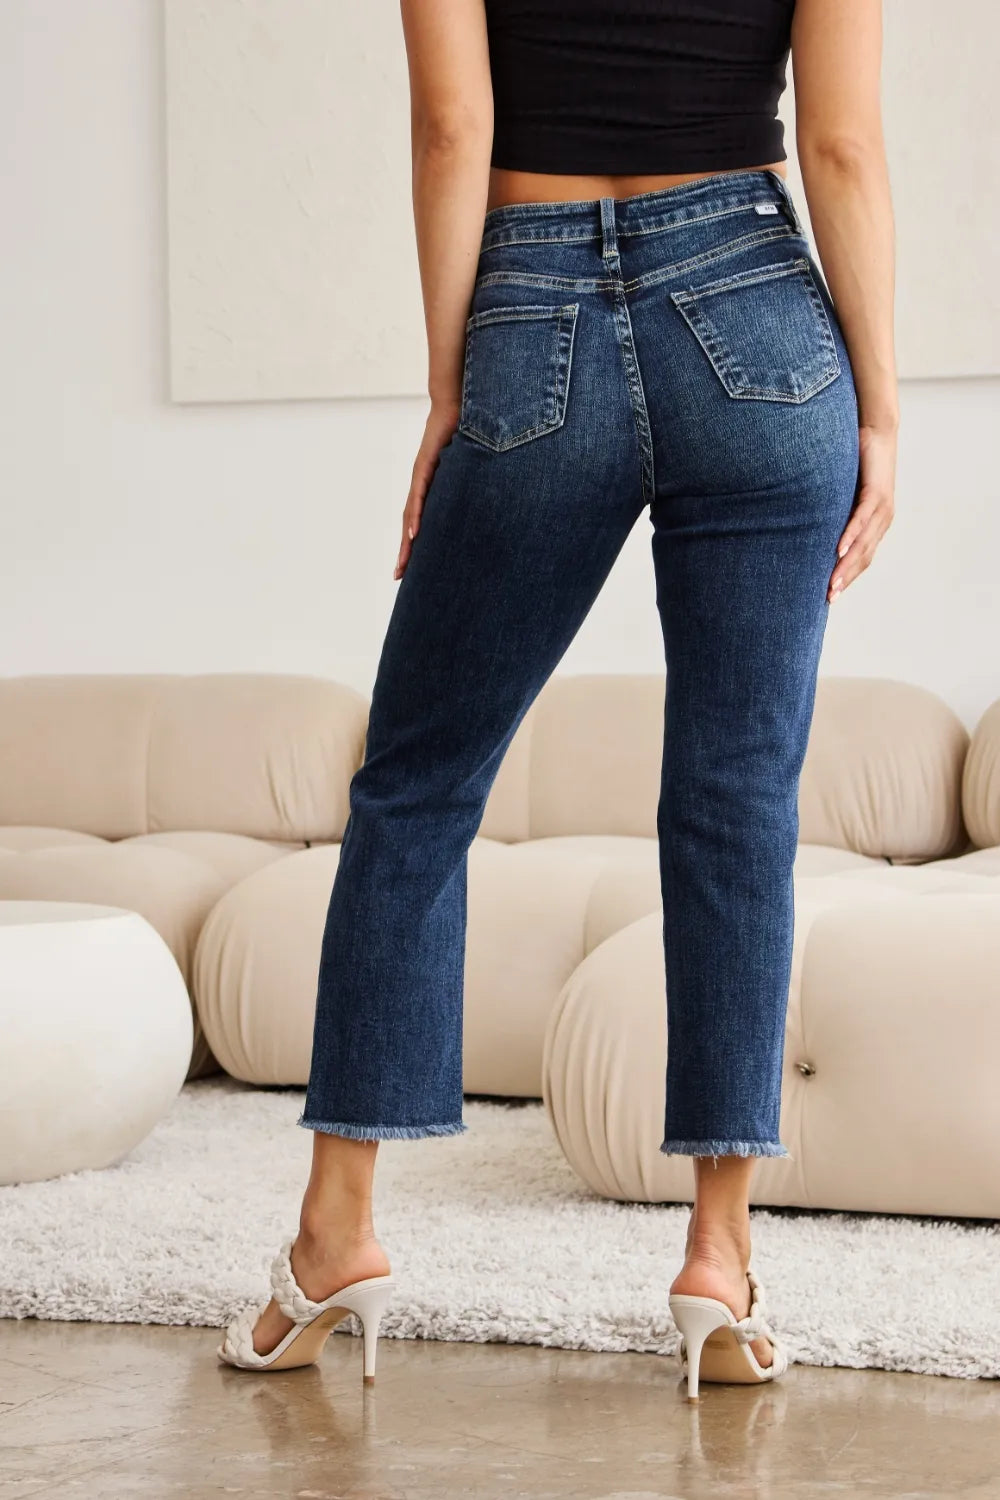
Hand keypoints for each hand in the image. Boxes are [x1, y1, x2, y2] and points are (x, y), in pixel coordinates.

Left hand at [394, 397, 460, 579]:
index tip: (413, 567)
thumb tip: (495, 500)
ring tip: (403, 564)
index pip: (422, 521)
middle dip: (405, 551)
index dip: (417, 544)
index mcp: (434, 488)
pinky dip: (416, 516)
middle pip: (410, 525)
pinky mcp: (425, 466)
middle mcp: (423, 485)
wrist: (458, 403)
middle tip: (399, 576)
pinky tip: (413, 534)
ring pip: (411, 516)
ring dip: (406, 542)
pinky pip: (420, 496)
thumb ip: (476, 483)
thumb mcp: (472, 466)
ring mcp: (422, 476)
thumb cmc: (467, 430)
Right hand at [828, 422, 896, 601]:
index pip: (861, 558)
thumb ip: (830, 511)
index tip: (829, 596)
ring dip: (847, 565)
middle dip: (845, 579)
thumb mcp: (841, 493)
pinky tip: (838, 550)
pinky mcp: (877, 493)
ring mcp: (882, 508)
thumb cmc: (855, 460)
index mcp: (874, 524)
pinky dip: (850, 536)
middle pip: (863, 558)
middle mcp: (882, 521)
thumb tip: (803, 525)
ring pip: (864, 544)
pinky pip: (862, 519)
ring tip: (831, 582)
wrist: (876, 430)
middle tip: (828, 597)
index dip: (847, 577)